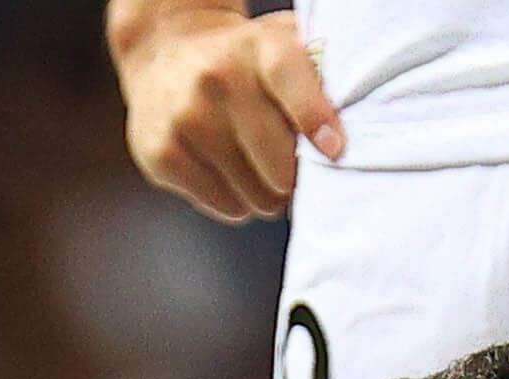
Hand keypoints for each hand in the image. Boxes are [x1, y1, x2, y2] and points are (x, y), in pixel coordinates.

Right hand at [112, 1, 338, 222]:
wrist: (162, 54)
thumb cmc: (239, 61)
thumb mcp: (277, 44)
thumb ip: (316, 73)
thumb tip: (346, 126)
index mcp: (255, 46)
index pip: (288, 78)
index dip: (315, 117)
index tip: (334, 150)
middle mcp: (216, 78)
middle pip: (276, 159)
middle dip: (294, 177)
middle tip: (293, 173)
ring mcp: (185, 118)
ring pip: (253, 192)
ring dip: (268, 194)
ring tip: (261, 174)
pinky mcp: (162, 154)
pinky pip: (223, 204)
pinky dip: (237, 203)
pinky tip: (232, 177)